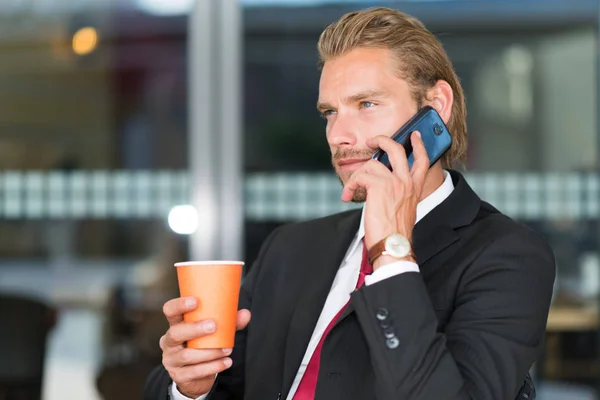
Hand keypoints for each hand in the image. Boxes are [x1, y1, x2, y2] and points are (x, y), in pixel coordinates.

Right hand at [160, 297, 250, 397]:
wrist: (194, 376)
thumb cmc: (202, 345)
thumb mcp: (213, 332)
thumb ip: (228, 322)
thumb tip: (245, 314)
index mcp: (176, 324)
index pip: (170, 310)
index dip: (179, 305)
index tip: (195, 301)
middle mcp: (169, 341)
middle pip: (175, 333)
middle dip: (194, 329)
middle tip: (213, 326)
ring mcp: (172, 359)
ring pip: (187, 355)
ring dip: (210, 352)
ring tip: (227, 349)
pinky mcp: (179, 375)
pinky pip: (195, 371)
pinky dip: (213, 367)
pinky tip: (226, 362)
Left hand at [341, 131, 428, 268]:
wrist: (394, 245)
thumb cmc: (395, 233)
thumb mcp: (404, 209)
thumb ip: (398, 194)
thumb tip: (381, 187)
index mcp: (415, 188)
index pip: (422, 160)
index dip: (419, 145)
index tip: (414, 135)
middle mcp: (406, 182)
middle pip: (396, 149)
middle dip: (382, 140)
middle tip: (372, 141)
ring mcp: (394, 183)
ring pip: (372, 163)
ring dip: (357, 175)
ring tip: (351, 189)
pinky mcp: (379, 187)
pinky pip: (360, 176)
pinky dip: (350, 185)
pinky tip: (348, 196)